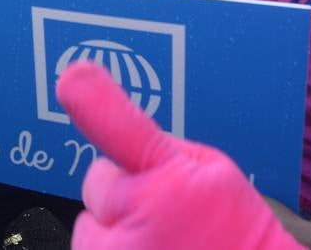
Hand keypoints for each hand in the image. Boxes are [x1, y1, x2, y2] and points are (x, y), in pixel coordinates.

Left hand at [56, 61, 301, 248]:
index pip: (123, 133)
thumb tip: (125, 147)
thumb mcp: (214, 173)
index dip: (97, 104)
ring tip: (162, 243)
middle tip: (165, 216)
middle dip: (123, 194)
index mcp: (171, 183)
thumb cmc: (237, 232)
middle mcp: (136, 224)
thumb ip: (160, 150)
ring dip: (116, 232)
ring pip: (90, 226)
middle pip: (98, 182)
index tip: (73, 78)